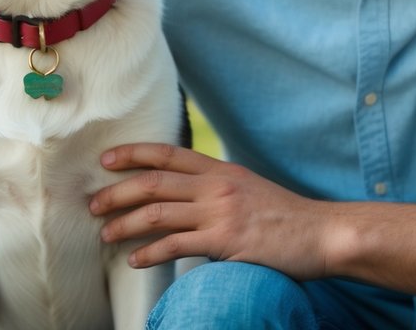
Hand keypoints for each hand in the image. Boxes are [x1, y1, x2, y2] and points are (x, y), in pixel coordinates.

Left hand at [89, 143, 333, 280]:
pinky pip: (176, 245)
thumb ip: (218, 188)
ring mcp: (220, 213)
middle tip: (93, 204)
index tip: (106, 159)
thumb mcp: (249, 189)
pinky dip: (149, 253)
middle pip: (153, 182)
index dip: (133, 153)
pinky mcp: (225, 241)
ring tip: (105, 234)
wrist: (322, 233)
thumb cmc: (286, 217)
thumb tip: (188, 195)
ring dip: (124, 223)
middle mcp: (216, 185)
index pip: (168, 153)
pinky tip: (135, 261)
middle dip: (117, 191)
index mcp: (221, 170)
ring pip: (157, 213)